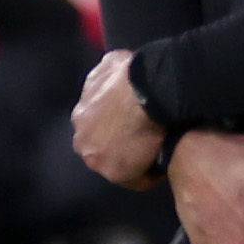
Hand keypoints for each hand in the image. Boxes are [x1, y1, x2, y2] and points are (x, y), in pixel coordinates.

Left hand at [72, 49, 166, 184]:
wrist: (149, 91)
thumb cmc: (132, 74)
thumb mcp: (111, 63)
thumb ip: (106, 75)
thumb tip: (113, 72)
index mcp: (80, 117)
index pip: (96, 129)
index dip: (116, 127)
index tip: (134, 124)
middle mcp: (81, 141)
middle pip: (102, 150)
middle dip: (120, 146)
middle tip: (146, 138)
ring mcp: (96, 160)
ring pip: (118, 166)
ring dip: (134, 161)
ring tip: (157, 153)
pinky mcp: (117, 174)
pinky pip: (137, 180)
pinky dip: (150, 174)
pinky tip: (163, 166)